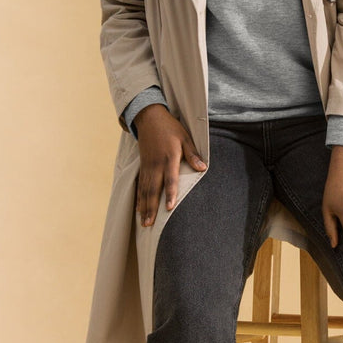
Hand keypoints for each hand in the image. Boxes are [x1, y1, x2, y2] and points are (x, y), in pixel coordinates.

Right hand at [134, 105, 206, 226]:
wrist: (150, 118)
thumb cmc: (170, 128)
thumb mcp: (185, 138)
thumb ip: (193, 154)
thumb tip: (203, 168)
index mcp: (169, 158)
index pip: (169, 180)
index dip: (170, 194)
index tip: (169, 208)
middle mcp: (156, 165)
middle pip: (153, 190)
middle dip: (151, 208)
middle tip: (149, 224)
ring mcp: (147, 166)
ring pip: (145, 190)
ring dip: (144, 207)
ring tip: (144, 222)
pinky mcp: (143, 166)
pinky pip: (140, 185)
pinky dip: (139, 198)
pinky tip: (139, 209)